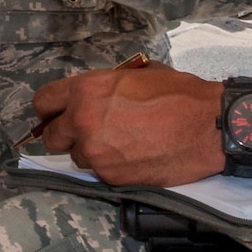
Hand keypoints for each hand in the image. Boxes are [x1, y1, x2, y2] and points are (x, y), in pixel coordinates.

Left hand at [32, 63, 226, 186]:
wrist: (208, 126)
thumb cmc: (178, 94)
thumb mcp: (136, 75)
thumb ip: (105, 85)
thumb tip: (93, 94)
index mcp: (86, 90)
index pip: (43, 102)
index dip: (49, 110)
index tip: (55, 114)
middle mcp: (83, 121)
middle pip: (52, 137)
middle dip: (65, 134)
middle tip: (85, 132)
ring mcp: (96, 152)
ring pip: (76, 157)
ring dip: (89, 152)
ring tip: (117, 144)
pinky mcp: (111, 177)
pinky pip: (98, 173)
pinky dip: (109, 167)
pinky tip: (131, 156)